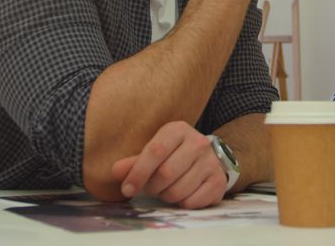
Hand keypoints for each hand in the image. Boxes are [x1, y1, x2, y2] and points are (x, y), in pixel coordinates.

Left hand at [112, 121, 226, 208]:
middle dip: (152, 187)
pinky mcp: (218, 182)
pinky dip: (181, 203)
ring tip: (166, 189)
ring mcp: (211, 162)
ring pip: (178, 191)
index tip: (127, 189)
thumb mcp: (155, 151)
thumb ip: (135, 162)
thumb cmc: (174, 154)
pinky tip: (182, 194)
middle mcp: (198, 143)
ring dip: (166, 196)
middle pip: (166, 174)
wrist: (208, 159)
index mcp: (178, 130)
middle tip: (150, 188)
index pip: (155, 151)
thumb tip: (115, 171)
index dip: (138, 173)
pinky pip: (191, 202)